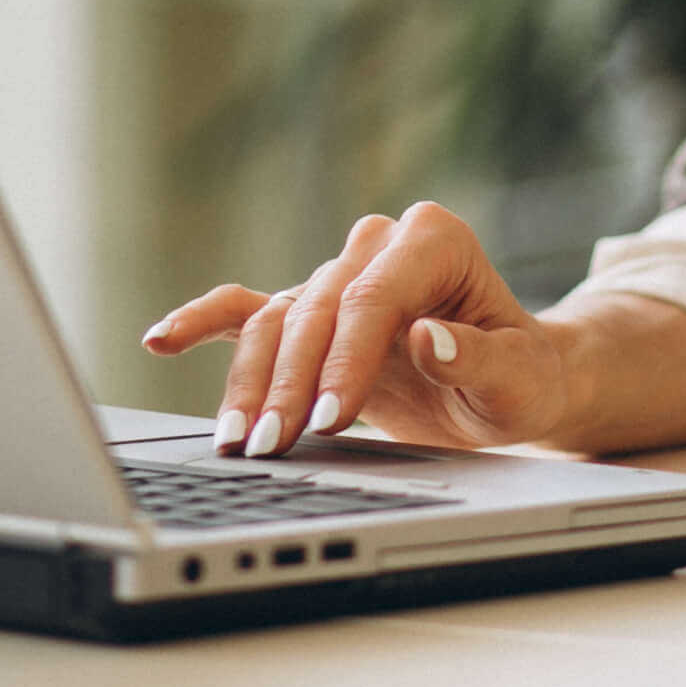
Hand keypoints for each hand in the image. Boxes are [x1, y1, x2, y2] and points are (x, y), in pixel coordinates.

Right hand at [141, 202, 573, 457]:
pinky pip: (247, 309)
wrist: (511, 380)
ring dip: (251, 381)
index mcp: (433, 240)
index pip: (372, 296)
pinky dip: (204, 323)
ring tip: (238, 443)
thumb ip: (480, 357)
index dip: (345, 358)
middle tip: (272, 447)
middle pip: (315, 308)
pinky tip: (161, 340)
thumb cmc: (524, 375)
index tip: (330, 420)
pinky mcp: (313, 311)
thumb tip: (429, 337)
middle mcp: (378, 246)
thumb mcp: (520, 377)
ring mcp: (340, 276)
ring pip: (276, 319)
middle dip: (290, 382)